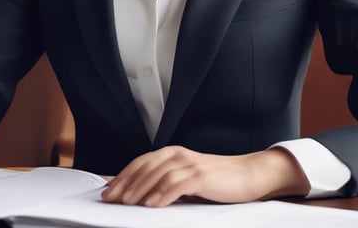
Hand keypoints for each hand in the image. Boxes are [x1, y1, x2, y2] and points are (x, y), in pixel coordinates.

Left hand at [100, 145, 309, 206]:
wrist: (249, 175)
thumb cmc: (218, 180)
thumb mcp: (188, 178)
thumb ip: (167, 181)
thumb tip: (141, 195)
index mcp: (173, 154)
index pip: (141, 162)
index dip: (122, 176)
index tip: (108, 191)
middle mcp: (179, 155)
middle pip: (145, 167)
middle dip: (125, 183)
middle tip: (111, 198)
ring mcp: (190, 164)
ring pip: (158, 174)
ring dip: (141, 189)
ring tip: (128, 203)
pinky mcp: (202, 175)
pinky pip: (177, 184)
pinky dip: (162, 194)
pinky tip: (152, 205)